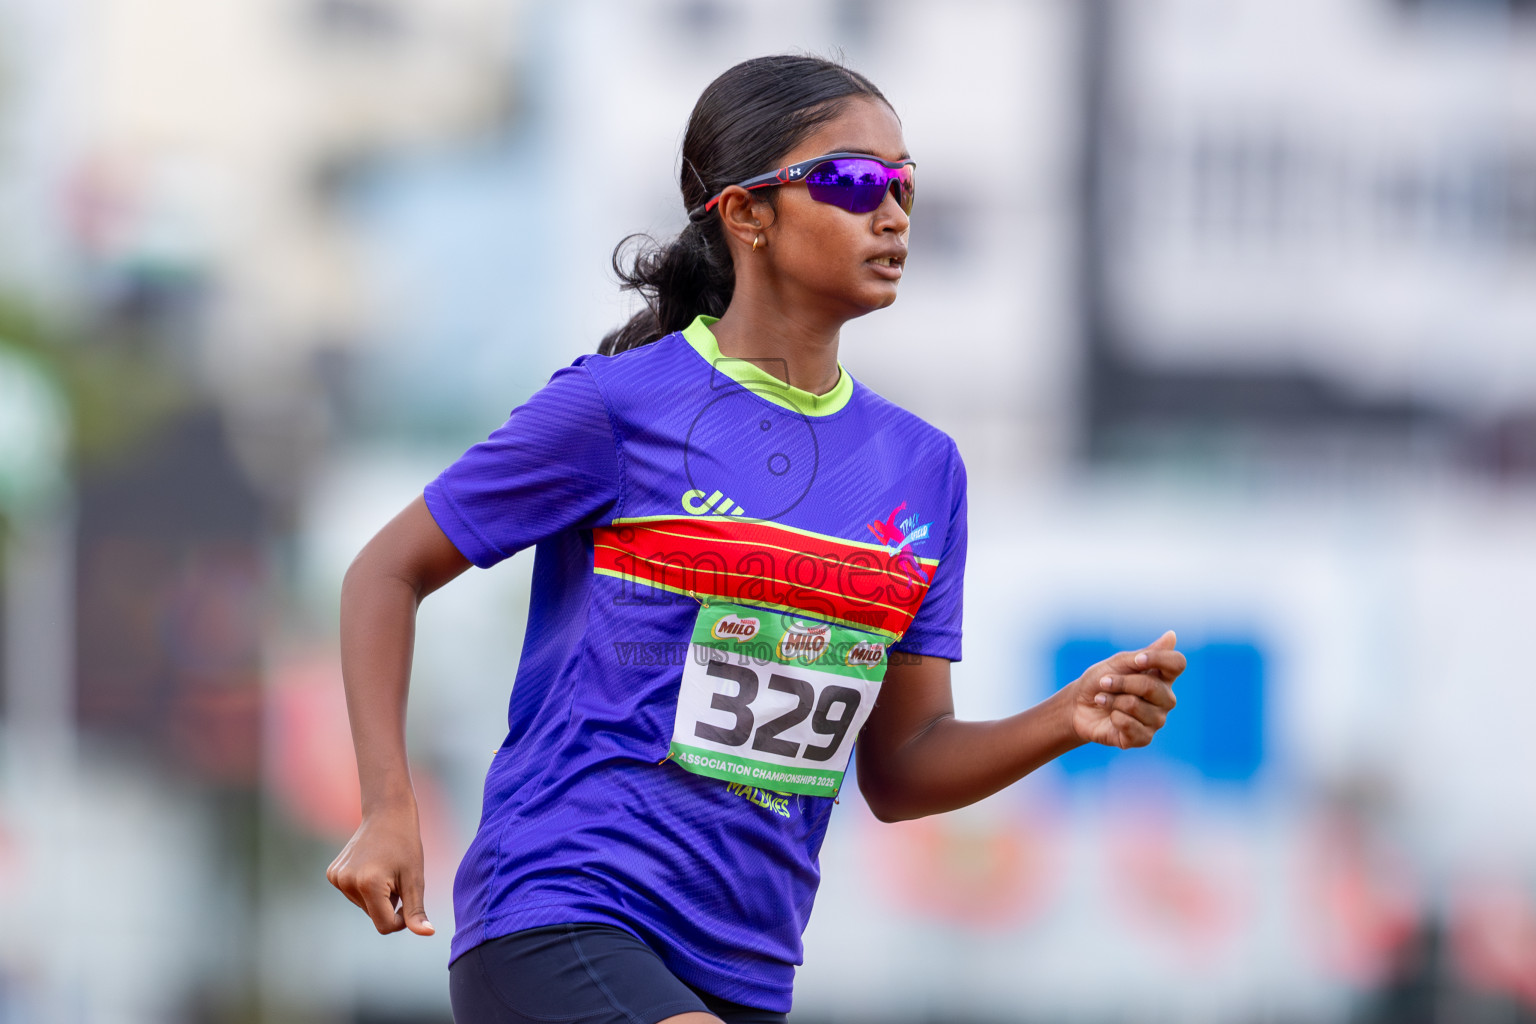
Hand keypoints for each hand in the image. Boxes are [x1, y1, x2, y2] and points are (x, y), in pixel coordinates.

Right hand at [326, 802, 434, 935]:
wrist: (387, 813)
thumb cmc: (406, 845)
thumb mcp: (415, 879)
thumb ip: (416, 910)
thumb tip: (427, 934)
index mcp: (368, 884)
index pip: (385, 926)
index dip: (401, 919)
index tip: (408, 899)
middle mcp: (347, 882)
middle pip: (374, 915)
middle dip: (389, 904)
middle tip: (396, 876)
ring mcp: (336, 878)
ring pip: (365, 906)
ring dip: (378, 895)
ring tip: (385, 869)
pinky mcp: (332, 873)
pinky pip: (354, 895)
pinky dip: (366, 888)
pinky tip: (372, 866)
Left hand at [1069, 630, 1183, 749]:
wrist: (1078, 706)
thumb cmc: (1100, 681)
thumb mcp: (1117, 663)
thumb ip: (1144, 654)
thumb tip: (1172, 635)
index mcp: (1162, 677)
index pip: (1177, 664)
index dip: (1158, 659)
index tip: (1136, 660)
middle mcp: (1164, 699)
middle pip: (1153, 687)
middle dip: (1122, 683)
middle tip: (1104, 682)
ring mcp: (1156, 720)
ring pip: (1137, 706)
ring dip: (1112, 701)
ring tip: (1103, 700)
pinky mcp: (1143, 738)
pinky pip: (1131, 726)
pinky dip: (1114, 718)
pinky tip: (1111, 717)